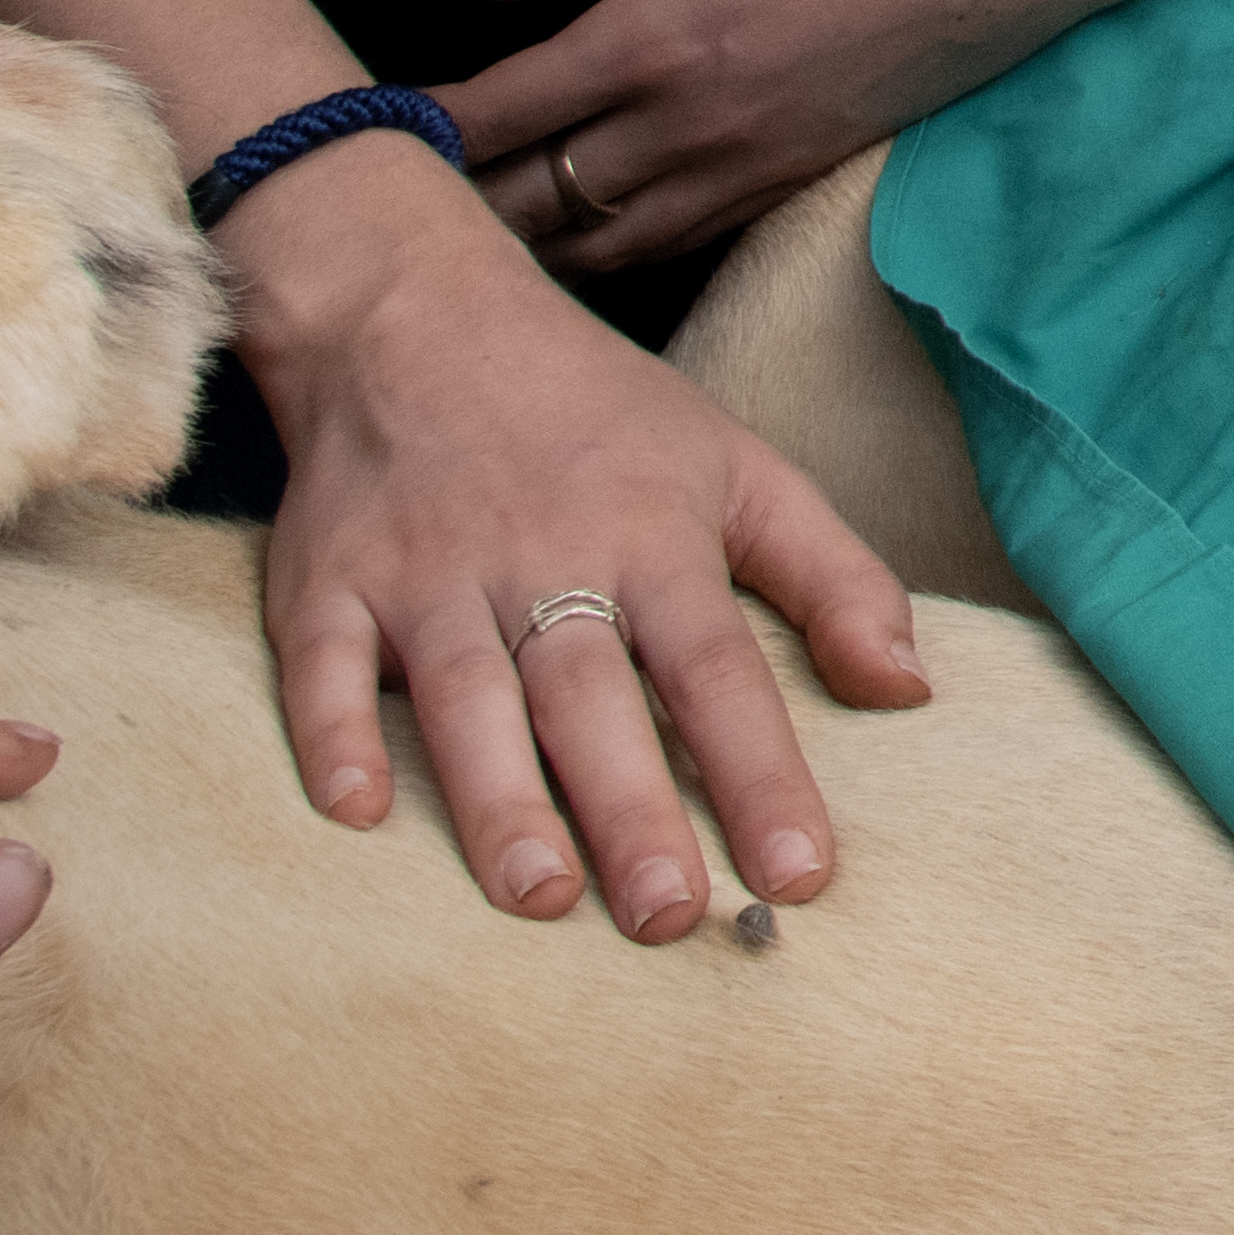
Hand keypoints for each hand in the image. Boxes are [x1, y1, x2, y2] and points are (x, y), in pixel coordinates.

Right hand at [211, 150, 926, 936]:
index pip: (720, 670)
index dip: (763, 772)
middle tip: (666, 919)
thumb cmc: (598, 415)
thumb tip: (910, 689)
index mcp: (652, 537)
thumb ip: (832, 577)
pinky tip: (354, 813)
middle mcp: (542, 560)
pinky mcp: (328, 581)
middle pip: (591, 698)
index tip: (801, 875)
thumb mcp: (739, 467)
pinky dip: (332, 734)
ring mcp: (427, 574)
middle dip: (632, 810)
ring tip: (539, 896)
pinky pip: (323, 665)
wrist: (415, 314)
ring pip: (467, 696)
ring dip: (500, 797)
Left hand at [438, 0, 1148, 268]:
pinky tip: (587, 242)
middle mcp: (695, 125)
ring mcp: (751, 166)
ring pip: (604, 248)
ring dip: (527, 251)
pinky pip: (678, 243)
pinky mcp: (798, 178)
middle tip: (379, 215)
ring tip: (461, 249)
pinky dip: (613, 254)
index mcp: (661, 37)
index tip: (349, 139)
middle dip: (452, 213)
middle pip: (536, 205)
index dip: (416, 133)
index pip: (501, 114)